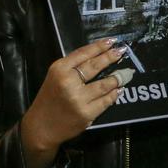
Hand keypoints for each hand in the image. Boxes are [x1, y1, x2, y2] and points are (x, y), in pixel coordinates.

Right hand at [18, 38, 128, 167]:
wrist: (42, 126)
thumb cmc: (49, 98)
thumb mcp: (54, 77)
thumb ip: (72, 67)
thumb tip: (97, 56)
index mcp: (59, 69)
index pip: (83, 53)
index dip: (99, 46)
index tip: (112, 41)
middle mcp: (68, 82)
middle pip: (95, 66)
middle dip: (110, 57)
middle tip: (122, 52)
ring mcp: (78, 98)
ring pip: (104, 85)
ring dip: (117, 78)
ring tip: (125, 74)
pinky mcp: (86, 113)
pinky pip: (105, 101)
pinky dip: (114, 95)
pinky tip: (118, 90)